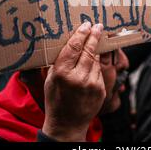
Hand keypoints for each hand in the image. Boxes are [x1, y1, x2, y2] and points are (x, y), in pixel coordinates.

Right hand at [42, 22, 104, 140]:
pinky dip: (97, 64)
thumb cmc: (55, 99)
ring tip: (98, 38)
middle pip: (88, 50)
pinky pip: (99, 71)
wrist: (67, 124)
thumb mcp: (50, 79)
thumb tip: (68, 42)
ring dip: (97, 49)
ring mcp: (91, 84)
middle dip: (94, 36)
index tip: (86, 25)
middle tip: (98, 26)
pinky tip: (94, 60)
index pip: (74, 47)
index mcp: (62, 72)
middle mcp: (78, 77)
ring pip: (96, 60)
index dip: (81, 34)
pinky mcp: (100, 90)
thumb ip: (59, 61)